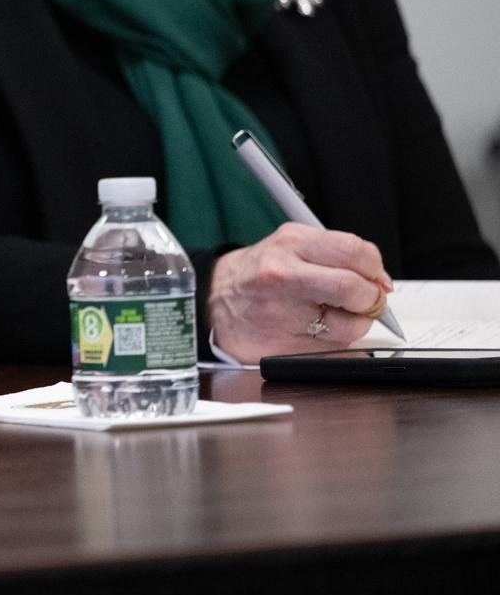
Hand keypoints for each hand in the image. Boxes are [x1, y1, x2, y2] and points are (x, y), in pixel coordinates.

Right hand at [207, 222, 393, 363]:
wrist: (214, 300)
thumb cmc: (260, 274)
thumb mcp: (292, 245)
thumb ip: (336, 256)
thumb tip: (381, 283)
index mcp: (291, 244)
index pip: (355, 252)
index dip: (375, 271)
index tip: (376, 281)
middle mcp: (283, 276)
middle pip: (354, 290)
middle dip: (371, 301)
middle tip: (364, 303)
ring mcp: (281, 313)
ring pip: (349, 326)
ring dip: (352, 325)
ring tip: (328, 317)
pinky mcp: (283, 346)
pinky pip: (333, 350)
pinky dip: (333, 343)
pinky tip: (312, 331)